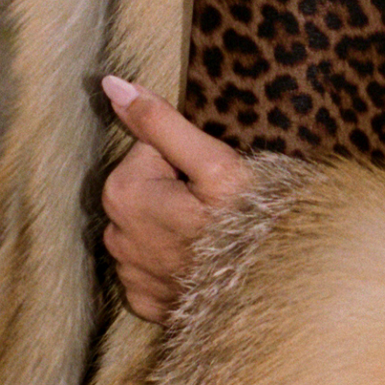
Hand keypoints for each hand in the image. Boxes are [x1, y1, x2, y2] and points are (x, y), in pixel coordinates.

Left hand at [99, 75, 250, 323]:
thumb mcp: (213, 164)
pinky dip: (175, 256)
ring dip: (176, 221)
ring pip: (151, 221)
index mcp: (123, 194)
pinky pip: (154, 261)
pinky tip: (203, 260)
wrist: (272, 294)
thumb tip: (112, 84)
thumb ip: (160, 121)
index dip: (189, 156)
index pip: (152, 147)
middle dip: (178, 186)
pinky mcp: (144, 300)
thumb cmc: (247, 226)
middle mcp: (115, 235)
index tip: (212, 181)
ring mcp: (128, 273)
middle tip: (216, 205)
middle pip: (147, 184)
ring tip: (214, 232)